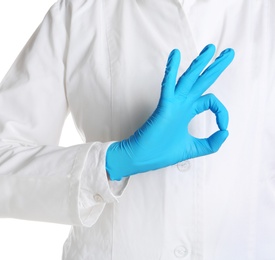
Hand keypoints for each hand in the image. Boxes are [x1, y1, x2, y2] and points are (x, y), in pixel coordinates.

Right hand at [106, 44, 234, 180]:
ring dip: (199, 63)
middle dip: (216, 66)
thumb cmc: (162, 153)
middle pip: (202, 81)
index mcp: (188, 112)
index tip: (223, 127)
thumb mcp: (194, 149)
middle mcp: (182, 104)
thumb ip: (211, 143)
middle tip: (229, 53)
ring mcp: (173, 104)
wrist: (142, 158)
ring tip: (211, 49)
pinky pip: (168, 85)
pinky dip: (171, 70)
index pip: (211, 102)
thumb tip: (226, 132)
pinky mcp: (164, 106)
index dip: (222, 112)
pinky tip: (175, 55)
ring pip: (188, 79)